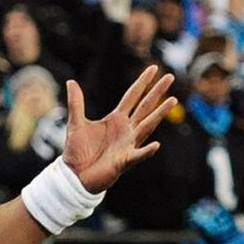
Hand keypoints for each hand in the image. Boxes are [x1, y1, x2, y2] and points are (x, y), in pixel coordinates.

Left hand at [63, 65, 175, 193]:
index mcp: (116, 119)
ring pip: (147, 126)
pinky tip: (156, 145)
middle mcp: (126, 129)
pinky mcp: (124, 160)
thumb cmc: (77, 151)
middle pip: (145, 107)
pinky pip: (138, 155)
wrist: (74, 176)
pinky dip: (146, 151)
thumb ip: (76, 103)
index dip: (142, 82)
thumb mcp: (76, 124)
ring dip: (159, 114)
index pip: (132, 97)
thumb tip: (71, 81)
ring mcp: (128, 144)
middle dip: (157, 92)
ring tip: (173, 100)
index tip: (153, 68)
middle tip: (170, 76)